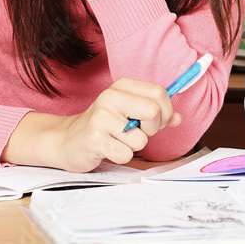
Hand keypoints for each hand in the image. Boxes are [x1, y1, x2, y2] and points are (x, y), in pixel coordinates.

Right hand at [4, 78, 182, 171]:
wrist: (65, 141)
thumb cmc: (103, 127)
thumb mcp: (128, 112)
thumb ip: (155, 114)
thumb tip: (178, 118)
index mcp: (122, 86)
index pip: (159, 92)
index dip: (165, 111)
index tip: (157, 122)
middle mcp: (111, 97)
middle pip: (153, 112)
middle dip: (152, 130)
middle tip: (138, 133)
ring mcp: (101, 118)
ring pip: (141, 139)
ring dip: (134, 146)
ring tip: (117, 141)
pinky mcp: (94, 139)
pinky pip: (125, 154)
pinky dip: (121, 156)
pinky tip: (108, 149)